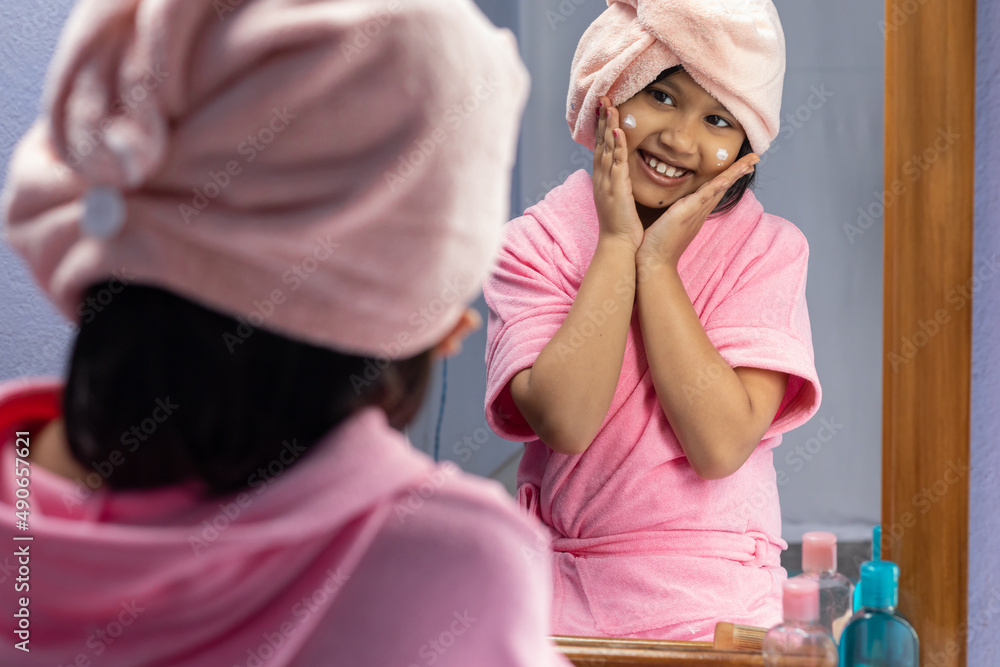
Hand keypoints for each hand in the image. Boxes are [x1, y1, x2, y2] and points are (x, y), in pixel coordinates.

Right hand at [592, 96, 643, 252]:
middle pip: (600, 143)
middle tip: (603, 98)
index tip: (604, 110)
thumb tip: (623, 175)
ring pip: (606, 148)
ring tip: (609, 105)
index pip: (601, 148)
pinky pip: (617, 163)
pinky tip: (618, 131)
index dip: (602, 128)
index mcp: (603, 180)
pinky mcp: (617, 188)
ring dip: (608, 126)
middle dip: (601, 120)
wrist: (618, 245)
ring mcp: (607, 183)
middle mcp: (601, 178)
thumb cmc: (622, 227)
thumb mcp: (619, 200)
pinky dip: (617, 146)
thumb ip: (620, 185)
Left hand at [636, 153, 759, 269]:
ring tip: (748, 162)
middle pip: (724, 186)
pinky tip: (726, 178)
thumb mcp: (673, 220)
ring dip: (734, 174)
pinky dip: (715, 187)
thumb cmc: (659, 243)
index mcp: (698, 210)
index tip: (745, 165)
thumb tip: (678, 203)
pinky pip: (703, 198)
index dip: (731, 175)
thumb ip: (679, 210)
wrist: (655, 261)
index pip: (717, 188)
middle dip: (739, 171)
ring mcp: (695, 212)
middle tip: (755, 157)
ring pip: (718, 188)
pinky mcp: (685, 213)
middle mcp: (701, 210)